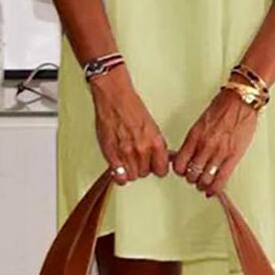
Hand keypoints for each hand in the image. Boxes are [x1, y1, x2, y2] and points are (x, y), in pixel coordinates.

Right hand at [89, 65, 169, 184]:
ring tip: (128, 161)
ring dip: (130, 170)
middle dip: (142, 167)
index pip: (161, 170)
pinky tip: (119, 168)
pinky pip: (119, 176)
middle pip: (146, 173)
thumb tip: (163, 157)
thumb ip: (155, 144)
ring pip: (132, 176)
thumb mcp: (152, 126)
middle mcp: (142, 148)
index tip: (154, 166)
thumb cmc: (130, 107)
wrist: (114, 98)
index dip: (157, 168)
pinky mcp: (112, 154)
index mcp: (155, 141)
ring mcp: (126, 153)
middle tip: (138, 158)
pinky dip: (119, 174)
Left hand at [171, 83, 259, 197]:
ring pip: (204, 179)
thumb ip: (194, 140)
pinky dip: (215, 188)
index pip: (179, 163)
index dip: (179, 171)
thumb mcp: (200, 122)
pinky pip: (221, 179)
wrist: (240, 101)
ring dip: (202, 184)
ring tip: (203, 183)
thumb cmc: (222, 107)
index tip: (182, 171)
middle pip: (191, 174)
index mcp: (194, 136)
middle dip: (191, 178)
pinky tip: (212, 191)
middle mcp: (205, 145)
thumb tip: (188, 153)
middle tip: (194, 177)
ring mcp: (219, 152)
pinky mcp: (233, 156)